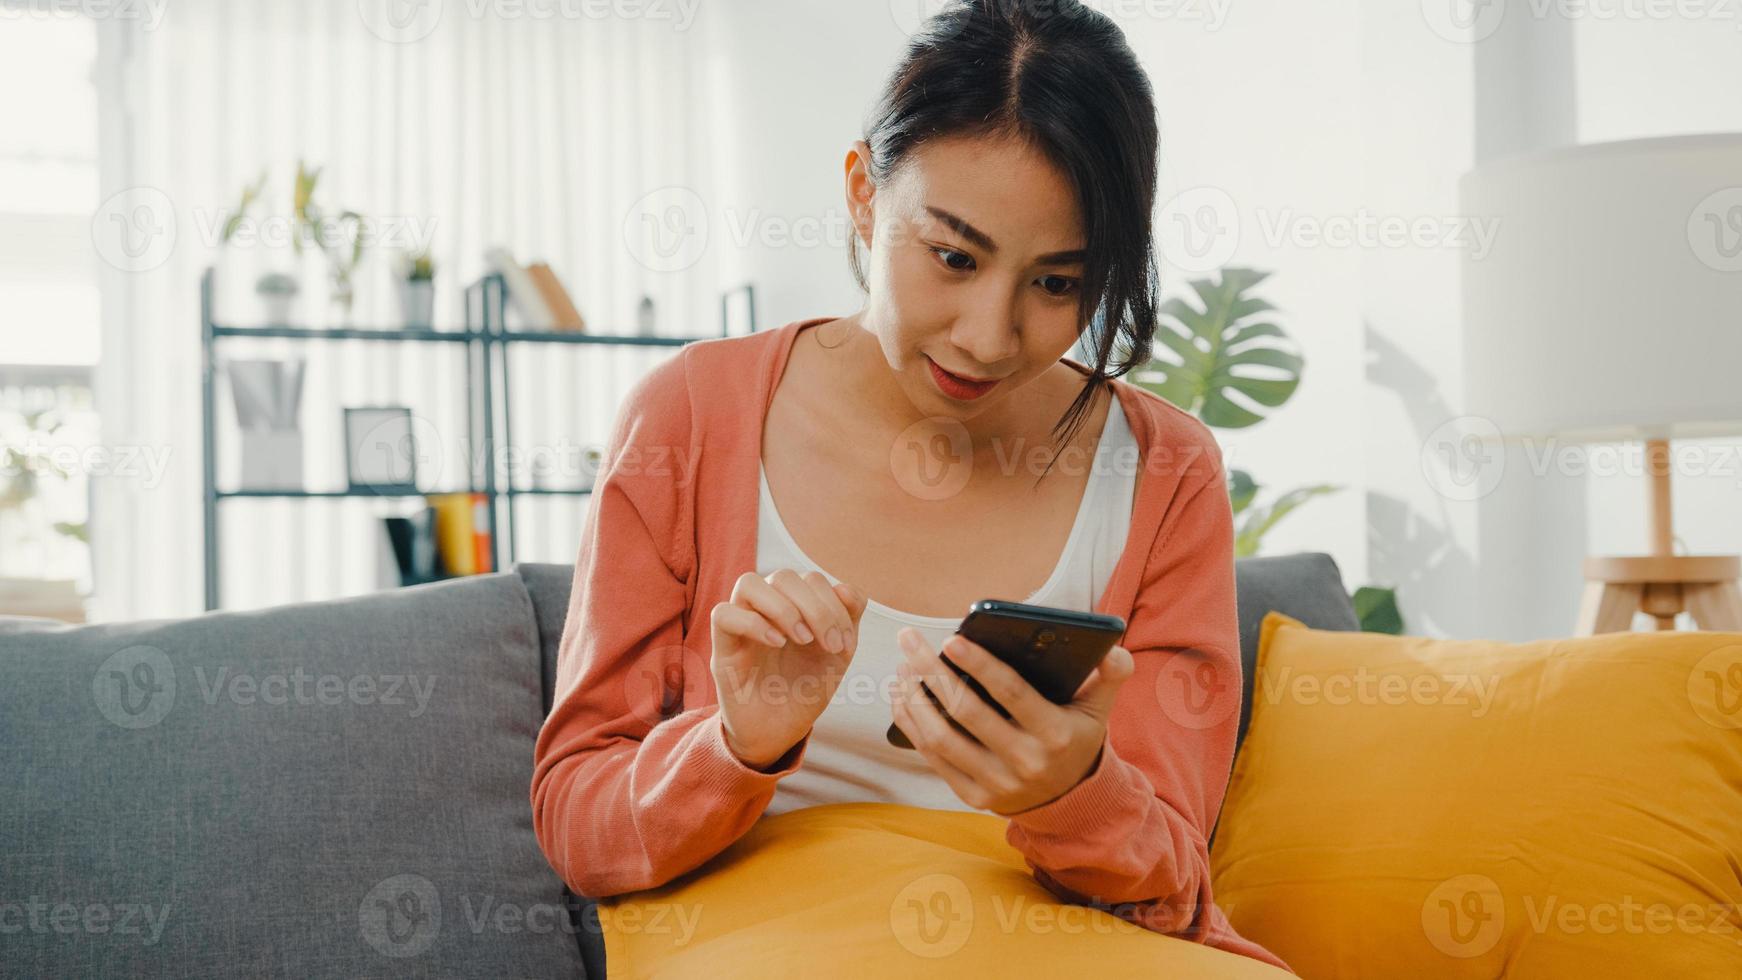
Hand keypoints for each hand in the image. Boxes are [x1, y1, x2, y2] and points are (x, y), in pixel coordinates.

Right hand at [710, 569, 867, 768]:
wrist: (780, 730)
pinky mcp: (722, 646)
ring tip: (803, 639)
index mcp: (795, 605)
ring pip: (749, 583)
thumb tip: (846, 588)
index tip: (846, 642)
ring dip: (783, 607)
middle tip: (830, 644)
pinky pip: (723, 614)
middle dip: (815, 608)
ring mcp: (742, 623)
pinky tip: (777, 643)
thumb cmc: (805, 688)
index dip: (835, 603)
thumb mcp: (836, 654)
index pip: (812, 580)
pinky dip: (753, 623)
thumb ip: (847, 619)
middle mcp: (766, 608)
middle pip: (783, 577)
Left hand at [890, 628, 1133, 814]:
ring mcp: (996, 784)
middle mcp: (1024, 762)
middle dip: (932, 672)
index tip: (950, 639)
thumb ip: (1110, 675)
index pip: (1011, 694)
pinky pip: (934, 758)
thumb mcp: (1099, 708)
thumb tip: (1113, 650)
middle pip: (967, 712)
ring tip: (903, 666)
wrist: (1069, 800)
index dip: (979, 666)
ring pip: (942, 738)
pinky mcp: (974, 798)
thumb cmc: (1076, 737)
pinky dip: (912, 726)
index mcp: (1054, 734)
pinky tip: (902, 697)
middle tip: (910, 639)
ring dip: (915, 699)